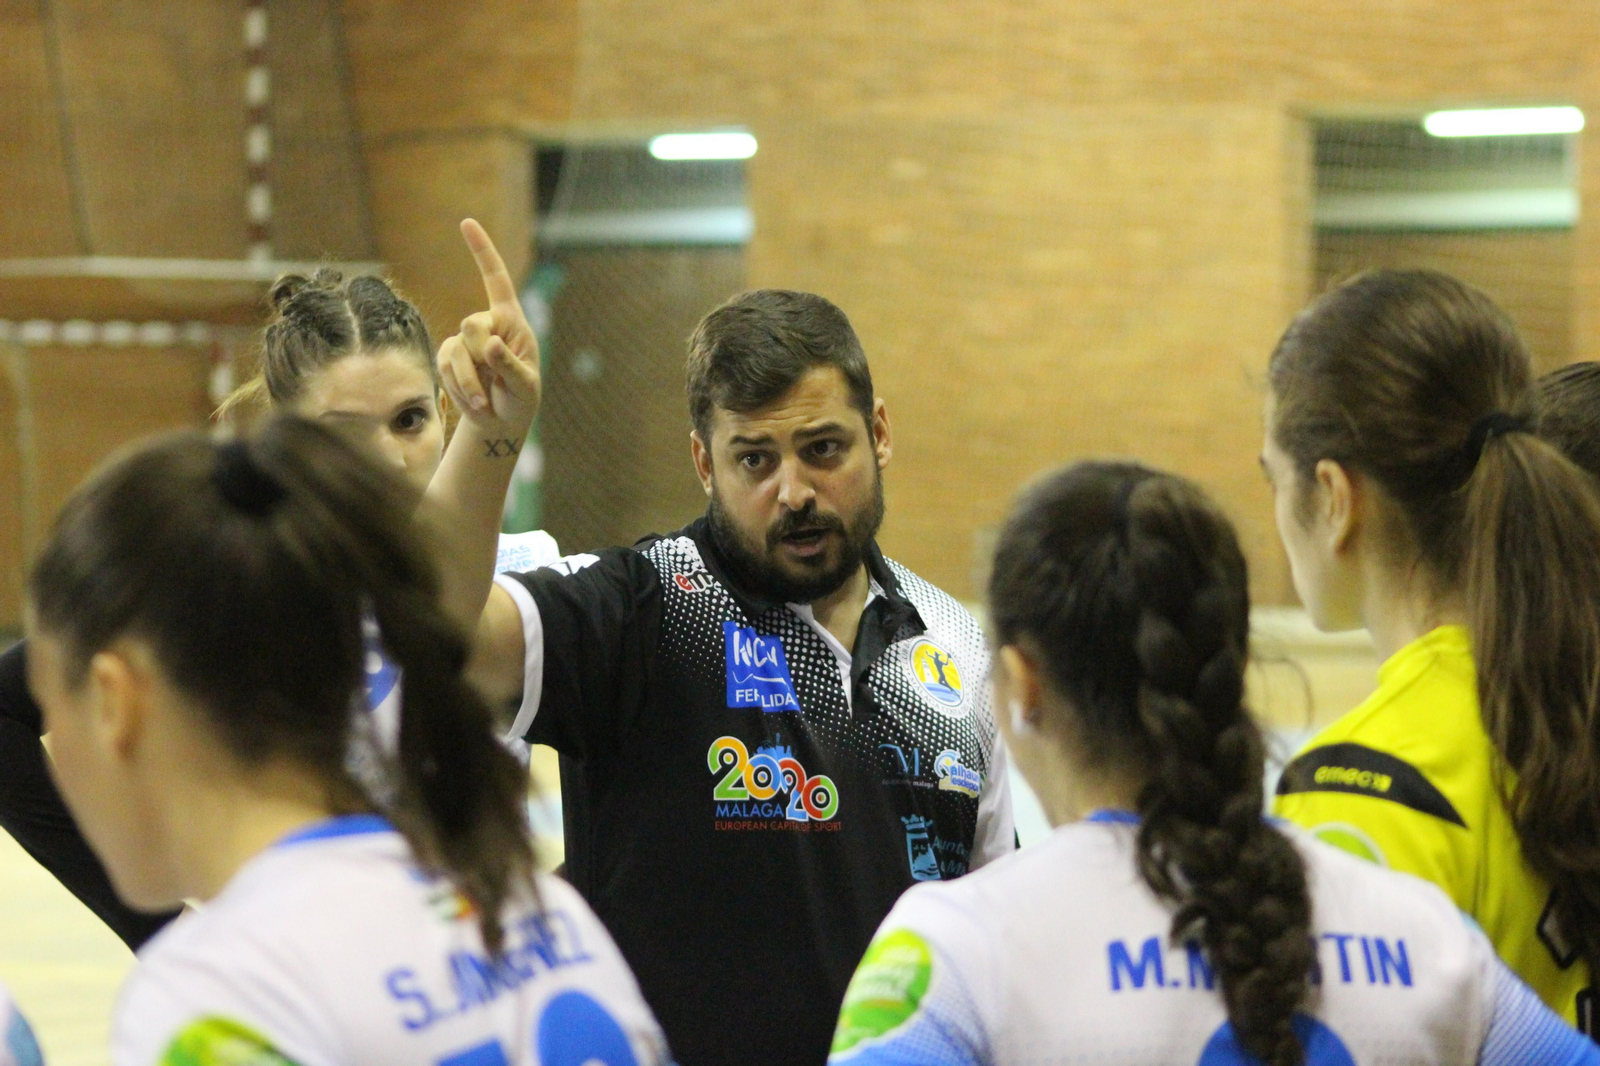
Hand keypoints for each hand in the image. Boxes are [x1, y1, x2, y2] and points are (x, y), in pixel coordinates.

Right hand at [437, 218, 541, 434]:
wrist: (501, 422)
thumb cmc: (521, 399)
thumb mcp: (525, 386)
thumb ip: (509, 365)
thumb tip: (490, 344)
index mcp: (512, 321)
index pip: (496, 279)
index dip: (481, 251)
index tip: (466, 222)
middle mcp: (487, 325)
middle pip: (471, 325)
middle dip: (480, 357)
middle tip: (493, 384)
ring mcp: (464, 341)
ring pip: (455, 351)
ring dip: (469, 382)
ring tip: (485, 403)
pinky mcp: (448, 357)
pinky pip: (444, 366)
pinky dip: (458, 388)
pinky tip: (473, 401)